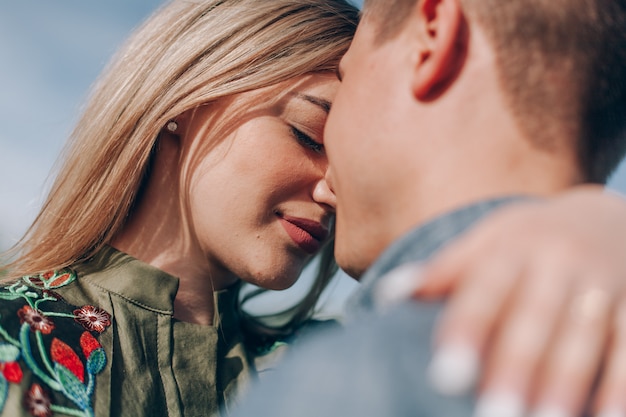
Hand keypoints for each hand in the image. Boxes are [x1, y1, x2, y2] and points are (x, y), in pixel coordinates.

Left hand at [415, 185, 625, 416]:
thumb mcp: (488, 240)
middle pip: (536, 319)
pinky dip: (622, 388)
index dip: (466, 331)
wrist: (605, 215)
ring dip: (567, 384)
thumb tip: (385, 297)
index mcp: (514, 247)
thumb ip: (444, 271)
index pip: (484, 290)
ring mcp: (602, 285)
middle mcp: (559, 263)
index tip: (445, 376)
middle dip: (516, 367)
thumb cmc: (530, 239)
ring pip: (586, 337)